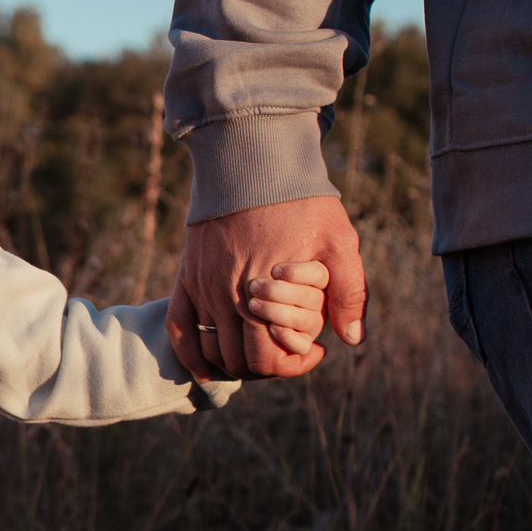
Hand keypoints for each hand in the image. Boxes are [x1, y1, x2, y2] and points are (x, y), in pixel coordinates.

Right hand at [167, 195, 365, 380]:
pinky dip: (192, 354)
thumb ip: (350, 292)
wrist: (253, 162)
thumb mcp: (340, 242)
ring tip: (261, 352)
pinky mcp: (187, 277)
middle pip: (239, 361)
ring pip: (212, 351)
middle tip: (290, 354)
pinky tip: (207, 367)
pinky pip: (179, 328)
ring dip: (234, 364)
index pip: (267, 359)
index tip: (316, 352)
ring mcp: (203, 288)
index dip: (293, 366)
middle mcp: (227, 298)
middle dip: (267, 368)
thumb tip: (351, 339)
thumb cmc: (302, 201)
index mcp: (264, 296)